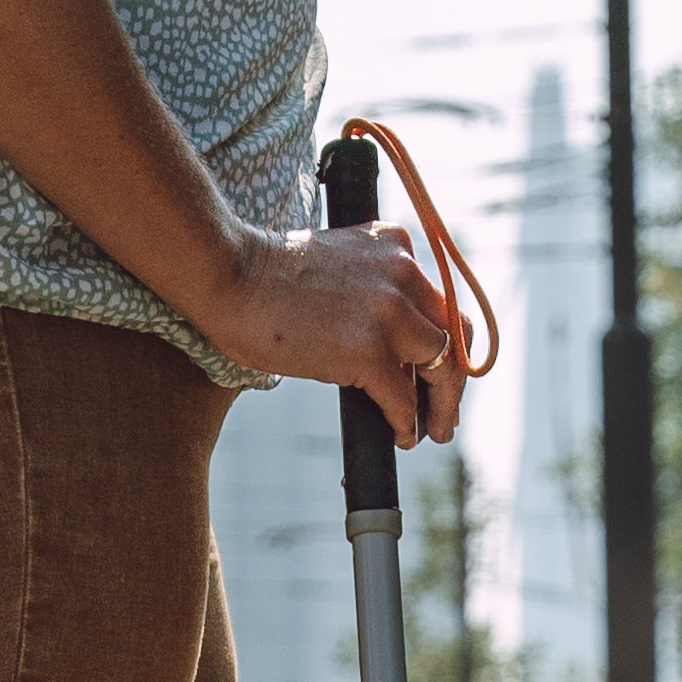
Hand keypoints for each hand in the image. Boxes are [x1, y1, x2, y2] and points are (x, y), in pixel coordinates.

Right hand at [206, 219, 469, 446]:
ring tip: (430, 431)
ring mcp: (388, 312)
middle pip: (454, 333)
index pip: (439, 300)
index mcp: (394, 245)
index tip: (437, 371)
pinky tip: (400, 437)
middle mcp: (402, 273)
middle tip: (443, 411)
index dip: (445, 341)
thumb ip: (369, 284)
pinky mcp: (368, 351)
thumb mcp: (335, 263)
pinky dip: (407, 423)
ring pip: (443, 366)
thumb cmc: (264, 277)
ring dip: (441, 406)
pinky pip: (405, 398)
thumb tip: (384, 343)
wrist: (227, 275)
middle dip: (453, 377)